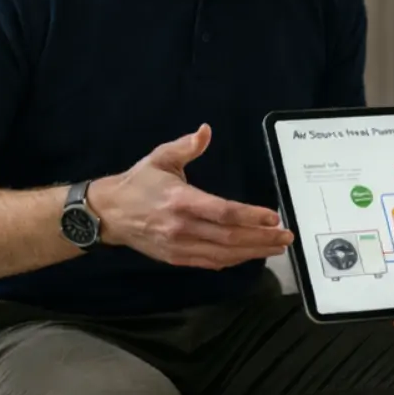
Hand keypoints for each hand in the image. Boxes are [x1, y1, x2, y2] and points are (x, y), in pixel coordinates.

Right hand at [89, 125, 293, 269]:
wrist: (107, 214)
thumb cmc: (138, 184)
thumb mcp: (159, 158)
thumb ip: (185, 147)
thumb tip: (205, 131)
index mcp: (179, 200)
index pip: (222, 212)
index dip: (249, 216)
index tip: (273, 217)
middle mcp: (181, 227)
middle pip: (229, 238)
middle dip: (261, 238)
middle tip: (286, 236)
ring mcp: (179, 246)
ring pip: (223, 254)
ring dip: (253, 252)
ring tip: (277, 247)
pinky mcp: (176, 258)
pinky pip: (210, 263)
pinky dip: (233, 260)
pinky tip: (250, 255)